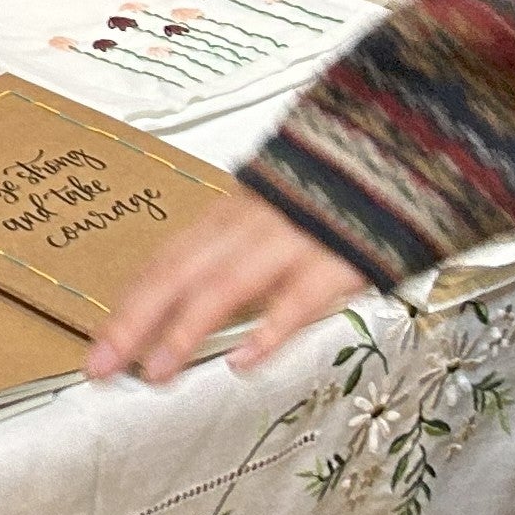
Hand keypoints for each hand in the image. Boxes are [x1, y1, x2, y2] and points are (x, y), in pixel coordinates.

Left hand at [83, 193, 374, 384]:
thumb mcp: (279, 209)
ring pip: (228, 282)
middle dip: (136, 321)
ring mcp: (298, 236)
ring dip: (186, 329)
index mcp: (235, 211)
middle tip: (100, 368)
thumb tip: (194, 295)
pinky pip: (302, 296)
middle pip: (181, 271)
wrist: (415, 141)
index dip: (131, 302)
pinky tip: (242, 361)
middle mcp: (254, 221)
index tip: (99, 343)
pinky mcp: (348, 255)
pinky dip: (270, 328)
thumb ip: (242, 245)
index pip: (168, 260)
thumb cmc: (343, 187)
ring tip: (156, 373)